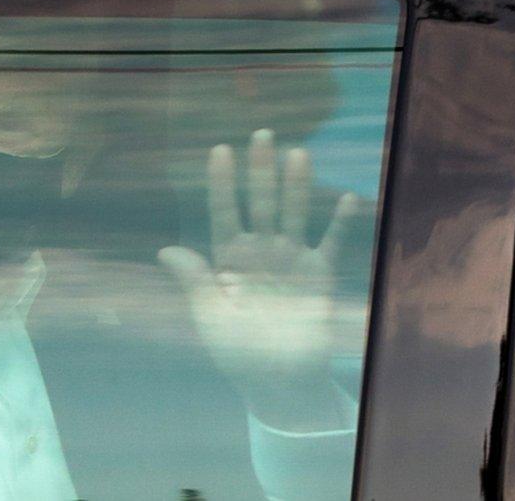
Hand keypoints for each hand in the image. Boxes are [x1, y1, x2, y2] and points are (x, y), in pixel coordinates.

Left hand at [159, 129, 357, 429]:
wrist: (279, 380)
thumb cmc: (237, 352)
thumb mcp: (210, 317)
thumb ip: (194, 281)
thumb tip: (165, 250)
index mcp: (229, 259)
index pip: (224, 212)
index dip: (222, 182)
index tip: (220, 150)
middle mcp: (260, 252)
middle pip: (261, 202)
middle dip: (261, 170)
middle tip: (262, 134)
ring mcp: (291, 259)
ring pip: (293, 213)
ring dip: (296, 185)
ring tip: (297, 153)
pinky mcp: (319, 274)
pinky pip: (331, 242)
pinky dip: (340, 222)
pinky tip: (348, 197)